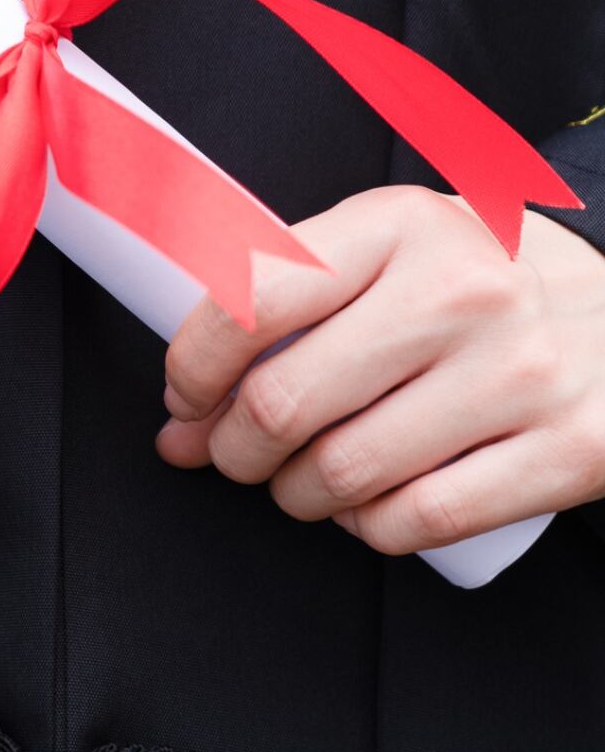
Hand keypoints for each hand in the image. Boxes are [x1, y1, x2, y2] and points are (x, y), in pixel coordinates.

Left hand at [157, 185, 604, 553]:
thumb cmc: (477, 277)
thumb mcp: (390, 243)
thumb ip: (289, 296)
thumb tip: (184, 408)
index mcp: (399, 223)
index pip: (251, 300)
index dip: (195, 364)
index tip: (185, 395)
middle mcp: (462, 292)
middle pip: (285, 402)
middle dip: (232, 446)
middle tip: (231, 452)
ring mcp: (522, 373)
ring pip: (344, 473)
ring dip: (294, 494)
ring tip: (296, 480)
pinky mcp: (571, 451)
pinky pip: (421, 520)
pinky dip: (369, 528)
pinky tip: (364, 508)